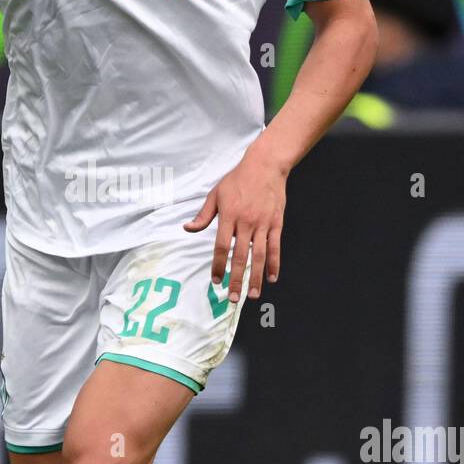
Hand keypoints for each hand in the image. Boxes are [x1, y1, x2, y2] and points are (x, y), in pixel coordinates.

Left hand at [183, 143, 285, 301]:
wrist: (265, 166)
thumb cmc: (237, 179)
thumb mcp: (216, 194)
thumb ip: (203, 215)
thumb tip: (188, 228)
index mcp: (229, 216)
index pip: (221, 246)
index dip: (217, 265)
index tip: (215, 281)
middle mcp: (246, 222)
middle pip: (240, 256)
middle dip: (236, 279)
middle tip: (233, 298)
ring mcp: (263, 224)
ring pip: (259, 255)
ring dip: (256, 277)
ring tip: (252, 295)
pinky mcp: (276, 223)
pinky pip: (275, 247)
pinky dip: (274, 263)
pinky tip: (272, 278)